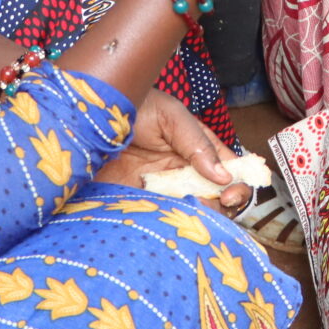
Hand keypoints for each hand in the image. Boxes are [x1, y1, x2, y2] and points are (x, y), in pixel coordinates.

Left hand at [94, 90, 248, 210]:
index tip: (230, 193)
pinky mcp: (142, 200)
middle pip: (216, 196)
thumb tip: (224, 176)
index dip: (238, 184)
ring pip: (192, 211)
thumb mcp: (172, 116)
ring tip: (190, 214)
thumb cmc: (134, 105)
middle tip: (213, 207)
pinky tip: (166, 218)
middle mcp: (186, 170)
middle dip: (221, 206)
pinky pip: (163, 217)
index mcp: (200, 147)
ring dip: (197, 217)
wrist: (90, 115)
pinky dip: (170, 223)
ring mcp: (165, 187)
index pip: (231, 170)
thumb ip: (198, 143)